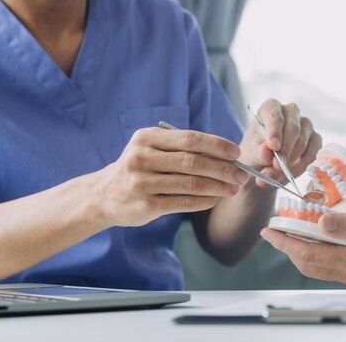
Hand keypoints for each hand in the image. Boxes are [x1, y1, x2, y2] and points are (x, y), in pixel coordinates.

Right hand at [93, 127, 249, 226]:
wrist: (103, 196)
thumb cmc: (139, 169)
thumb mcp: (152, 151)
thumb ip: (182, 150)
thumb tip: (225, 155)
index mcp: (146, 138)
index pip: (189, 139)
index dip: (216, 145)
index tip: (236, 152)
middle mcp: (141, 158)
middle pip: (193, 162)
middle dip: (223, 169)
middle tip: (242, 175)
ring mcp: (141, 183)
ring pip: (190, 184)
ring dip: (218, 187)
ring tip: (233, 188)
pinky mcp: (145, 206)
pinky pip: (183, 203)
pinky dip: (204, 201)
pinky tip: (216, 199)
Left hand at [239, 99, 321, 185]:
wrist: (264, 165)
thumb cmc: (255, 154)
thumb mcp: (250, 155)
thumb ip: (258, 153)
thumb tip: (267, 152)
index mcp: (271, 108)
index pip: (275, 115)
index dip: (275, 131)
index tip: (273, 147)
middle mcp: (291, 112)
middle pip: (293, 129)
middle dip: (285, 151)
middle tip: (276, 167)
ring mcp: (306, 125)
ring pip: (303, 144)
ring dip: (290, 164)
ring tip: (274, 177)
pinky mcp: (316, 140)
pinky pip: (312, 155)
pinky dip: (300, 168)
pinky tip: (287, 176)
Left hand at [260, 212, 345, 286]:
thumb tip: (320, 221)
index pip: (306, 253)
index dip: (284, 242)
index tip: (269, 230)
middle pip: (307, 263)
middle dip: (288, 247)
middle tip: (276, 229)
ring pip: (317, 266)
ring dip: (301, 250)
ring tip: (292, 232)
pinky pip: (330, 265)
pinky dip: (316, 252)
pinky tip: (320, 238)